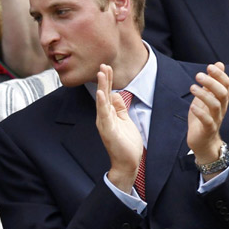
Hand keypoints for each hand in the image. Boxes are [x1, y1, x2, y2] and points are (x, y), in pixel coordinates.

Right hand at [95, 64, 143, 192]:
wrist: (127, 163)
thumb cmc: (126, 144)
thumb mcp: (125, 121)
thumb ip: (120, 108)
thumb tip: (116, 94)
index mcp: (109, 114)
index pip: (108, 94)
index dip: (107, 81)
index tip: (107, 67)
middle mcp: (104, 117)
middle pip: (104, 94)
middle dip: (104, 79)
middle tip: (103, 65)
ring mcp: (105, 123)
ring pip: (103, 101)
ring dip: (102, 87)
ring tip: (101, 74)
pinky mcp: (108, 130)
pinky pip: (105, 114)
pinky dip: (102, 103)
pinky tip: (102, 93)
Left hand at [187, 62, 228, 166]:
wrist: (203, 142)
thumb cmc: (203, 118)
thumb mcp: (206, 98)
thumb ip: (211, 82)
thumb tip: (219, 64)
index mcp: (222, 100)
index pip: (226, 85)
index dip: (220, 75)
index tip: (209, 66)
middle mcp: (222, 108)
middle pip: (222, 93)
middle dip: (212, 82)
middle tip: (198, 75)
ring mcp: (216, 119)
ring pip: (215, 105)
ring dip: (204, 95)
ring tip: (192, 88)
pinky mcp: (208, 129)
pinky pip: (207, 121)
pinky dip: (200, 112)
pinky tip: (192, 106)